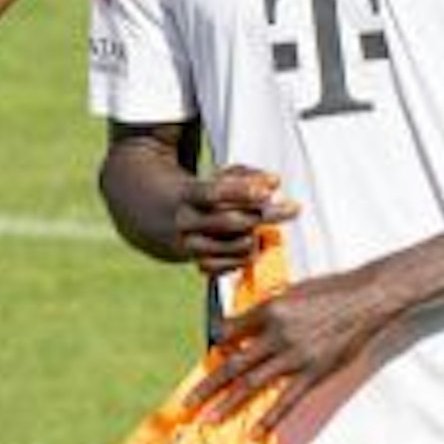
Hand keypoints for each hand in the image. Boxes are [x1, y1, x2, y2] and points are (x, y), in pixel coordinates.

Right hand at [174, 165, 296, 273]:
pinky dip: (244, 257)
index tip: (271, 186)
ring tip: (266, 229)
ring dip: (258, 238)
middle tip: (292, 208)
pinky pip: (228, 267)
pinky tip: (251, 246)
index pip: (214, 193)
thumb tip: (274, 182)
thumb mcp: (211, 176)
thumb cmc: (194, 192)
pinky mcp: (195, 263)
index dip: (243, 190)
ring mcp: (189, 246)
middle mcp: (185, 222)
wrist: (151, 215)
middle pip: (230, 222)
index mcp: (185, 195)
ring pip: (234, 247)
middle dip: (265, 215)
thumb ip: (243, 176)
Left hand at [194, 267, 393, 431]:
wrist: (367, 299)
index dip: (217, 345)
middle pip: (233, 364)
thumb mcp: (291, 291)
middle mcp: (276, 335)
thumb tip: (244, 323)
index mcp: (268, 311)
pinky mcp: (314, 372)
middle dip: (207, 386)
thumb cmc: (330, 291)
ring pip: (252, 385)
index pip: (229, 332)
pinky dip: (269, 418)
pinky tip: (254, 434)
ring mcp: (295, 356)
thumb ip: (266, 309)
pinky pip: (286, 400)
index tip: (210, 355)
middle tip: (186, 405)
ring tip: (208, 420)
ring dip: (228, 404)